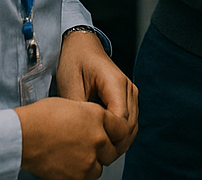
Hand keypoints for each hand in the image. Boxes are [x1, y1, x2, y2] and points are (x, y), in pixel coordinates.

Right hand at [13, 97, 128, 179]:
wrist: (24, 135)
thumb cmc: (43, 116)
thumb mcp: (76, 105)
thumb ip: (93, 117)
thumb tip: (101, 126)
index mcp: (98, 117)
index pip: (123, 128)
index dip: (117, 131)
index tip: (112, 134)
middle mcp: (98, 139)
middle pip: (113, 150)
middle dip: (106, 149)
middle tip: (94, 147)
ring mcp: (88, 160)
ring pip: (100, 167)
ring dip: (94, 163)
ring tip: (79, 155)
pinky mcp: (76, 177)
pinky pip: (86, 178)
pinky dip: (81, 173)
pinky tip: (70, 164)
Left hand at [56, 29, 137, 156]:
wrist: (81, 46)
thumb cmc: (74, 62)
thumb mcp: (70, 86)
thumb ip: (79, 112)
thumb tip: (81, 136)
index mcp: (115, 82)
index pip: (121, 120)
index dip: (108, 138)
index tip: (91, 147)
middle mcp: (127, 88)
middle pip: (130, 126)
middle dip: (114, 143)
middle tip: (93, 156)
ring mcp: (130, 93)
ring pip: (132, 126)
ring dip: (118, 140)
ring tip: (97, 150)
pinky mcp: (128, 97)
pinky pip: (129, 121)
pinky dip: (119, 133)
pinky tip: (103, 139)